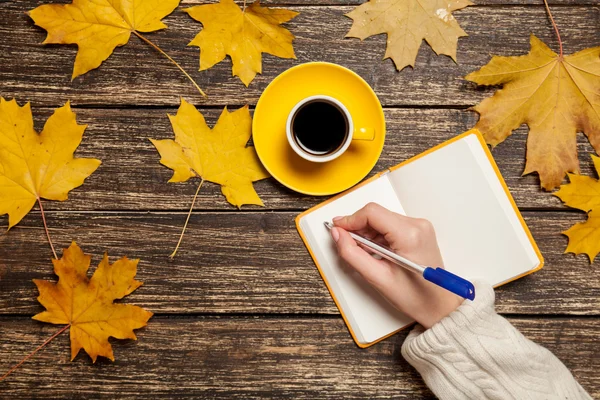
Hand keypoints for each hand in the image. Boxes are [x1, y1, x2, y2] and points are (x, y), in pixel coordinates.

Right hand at [330, 203, 462, 328]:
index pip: (372, 213)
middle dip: (358, 227)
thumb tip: (338, 234)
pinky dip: (378, 235)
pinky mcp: (418, 231)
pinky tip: (376, 251)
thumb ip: (353, 254)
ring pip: (382, 219)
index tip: (337, 228)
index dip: (350, 219)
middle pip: (376, 214)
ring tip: (364, 253)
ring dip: (367, 232)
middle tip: (347, 244)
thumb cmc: (415, 297)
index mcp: (409, 235)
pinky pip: (390, 225)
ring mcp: (420, 227)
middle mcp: (417, 225)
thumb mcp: (377, 278)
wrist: (439, 306)